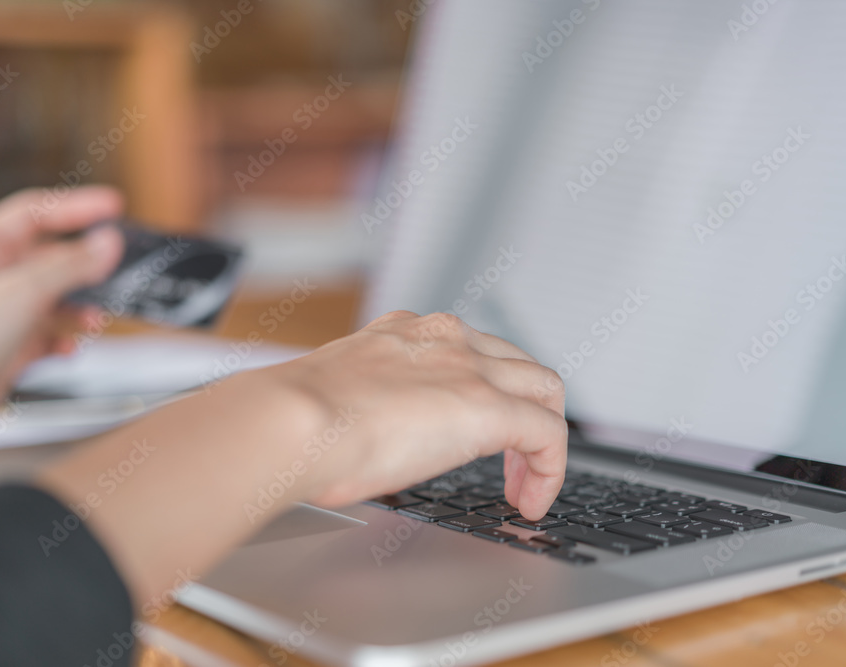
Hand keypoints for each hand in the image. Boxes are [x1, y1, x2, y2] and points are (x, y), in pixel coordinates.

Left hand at [0, 187, 122, 433]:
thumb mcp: (28, 289)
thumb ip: (74, 264)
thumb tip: (110, 243)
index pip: (36, 211)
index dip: (77, 205)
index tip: (113, 206)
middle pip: (51, 254)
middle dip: (85, 261)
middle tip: (118, 260)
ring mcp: (2, 310)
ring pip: (54, 295)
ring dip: (80, 304)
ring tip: (97, 315)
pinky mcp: (10, 344)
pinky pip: (49, 333)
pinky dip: (65, 337)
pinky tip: (72, 346)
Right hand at [267, 311, 567, 519]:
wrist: (295, 422)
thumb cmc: (297, 420)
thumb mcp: (339, 394)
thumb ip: (365, 402)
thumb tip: (361, 437)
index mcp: (405, 332)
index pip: (469, 350)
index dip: (482, 391)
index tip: (468, 429)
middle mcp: (444, 338)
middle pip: (518, 364)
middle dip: (523, 410)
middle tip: (510, 459)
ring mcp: (470, 367)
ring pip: (545, 388)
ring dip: (541, 438)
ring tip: (523, 485)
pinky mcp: (489, 406)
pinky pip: (549, 433)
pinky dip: (549, 471)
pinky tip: (528, 502)